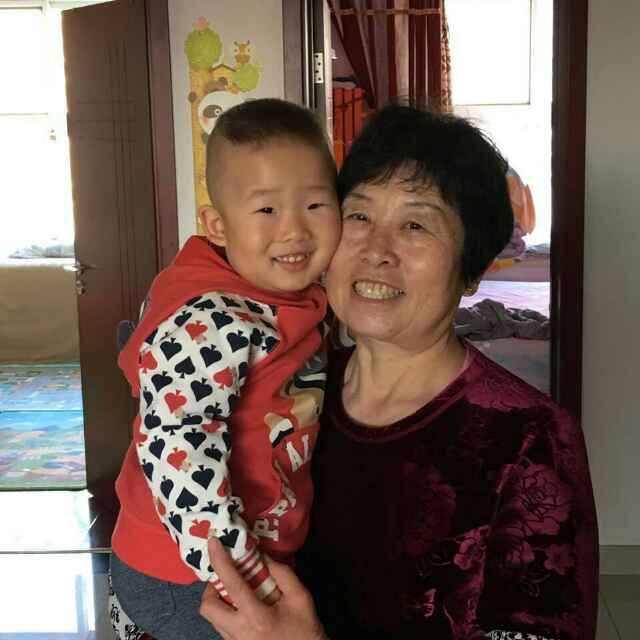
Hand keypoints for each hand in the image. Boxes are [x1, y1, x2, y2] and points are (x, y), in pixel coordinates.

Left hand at [200, 538, 326, 639]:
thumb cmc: (305, 630)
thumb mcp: (300, 597)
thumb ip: (282, 573)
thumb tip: (262, 556)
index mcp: (256, 617)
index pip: (232, 584)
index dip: (220, 560)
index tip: (213, 541)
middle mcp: (239, 632)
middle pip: (208, 608)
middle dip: (210, 588)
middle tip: (226, 576)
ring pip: (212, 619)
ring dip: (218, 600)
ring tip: (235, 589)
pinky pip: (222, 627)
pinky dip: (226, 612)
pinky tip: (242, 606)